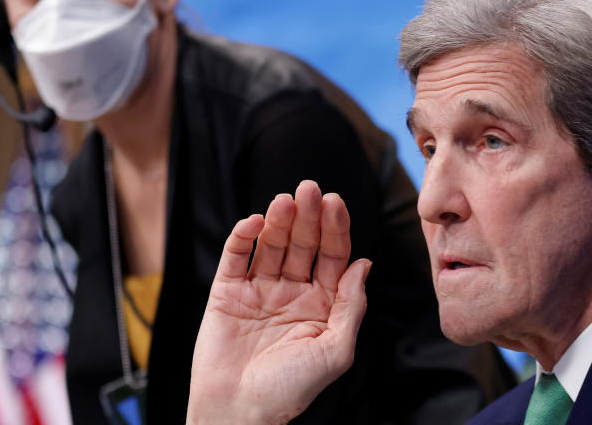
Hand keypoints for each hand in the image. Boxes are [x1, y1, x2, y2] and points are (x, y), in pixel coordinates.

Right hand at [186, 180, 370, 424]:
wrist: (238, 413)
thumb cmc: (290, 390)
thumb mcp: (335, 351)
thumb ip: (351, 306)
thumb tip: (364, 265)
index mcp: (321, 304)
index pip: (332, 256)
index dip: (335, 228)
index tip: (336, 202)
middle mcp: (292, 292)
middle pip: (303, 244)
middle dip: (308, 216)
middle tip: (310, 189)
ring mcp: (259, 290)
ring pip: (272, 245)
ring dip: (279, 221)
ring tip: (284, 201)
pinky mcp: (227, 293)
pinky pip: (236, 258)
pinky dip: (243, 238)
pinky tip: (254, 223)